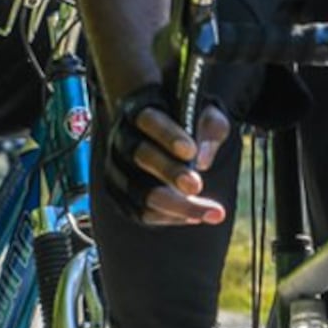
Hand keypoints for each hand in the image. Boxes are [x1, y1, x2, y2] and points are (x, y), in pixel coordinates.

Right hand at [119, 90, 232, 226]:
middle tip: (196, 185)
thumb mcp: (206, 116)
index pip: (149, 119)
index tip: (190, 151)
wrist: (166, 136)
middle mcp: (122, 138)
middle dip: (170, 172)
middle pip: (141, 155)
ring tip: (210, 212)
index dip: (168, 135)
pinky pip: (141, 212)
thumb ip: (210, 130)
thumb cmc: (189, 121)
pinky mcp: (120, 195)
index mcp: (139, 110)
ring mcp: (117, 169)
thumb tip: (202, 160)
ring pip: (141, 192)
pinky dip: (169, 217)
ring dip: (176, 205)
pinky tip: (196, 216)